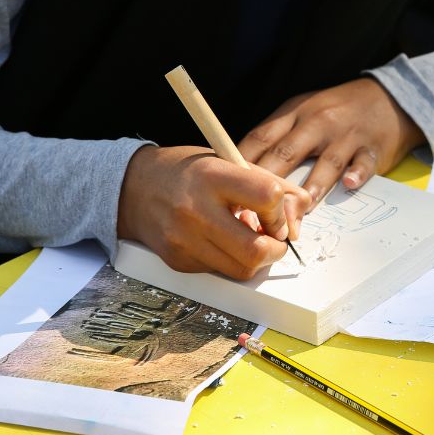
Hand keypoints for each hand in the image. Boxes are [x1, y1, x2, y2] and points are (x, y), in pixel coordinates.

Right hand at [117, 145, 311, 279]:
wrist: (135, 187)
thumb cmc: (191, 171)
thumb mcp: (232, 162)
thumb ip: (273, 185)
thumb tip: (298, 220)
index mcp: (214, 176)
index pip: (267, 197)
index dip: (280, 211)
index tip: (276, 212)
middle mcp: (196, 210)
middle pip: (256, 250)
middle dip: (276, 249)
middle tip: (274, 239)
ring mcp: (184, 241)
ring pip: (241, 270)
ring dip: (257, 260)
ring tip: (250, 238)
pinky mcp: (178, 261)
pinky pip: (220, 272)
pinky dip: (231, 261)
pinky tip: (224, 241)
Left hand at [238, 78, 425, 202]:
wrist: (386, 97)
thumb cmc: (335, 110)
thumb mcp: (301, 112)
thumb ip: (275, 138)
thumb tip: (239, 172)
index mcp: (294, 113)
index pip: (261, 138)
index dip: (240, 165)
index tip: (225, 190)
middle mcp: (317, 123)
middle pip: (288, 153)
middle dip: (268, 185)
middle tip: (252, 214)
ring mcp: (346, 135)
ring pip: (326, 162)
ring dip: (311, 186)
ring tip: (298, 212)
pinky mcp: (372, 147)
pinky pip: (363, 162)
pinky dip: (357, 173)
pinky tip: (349, 184)